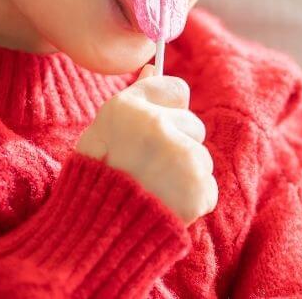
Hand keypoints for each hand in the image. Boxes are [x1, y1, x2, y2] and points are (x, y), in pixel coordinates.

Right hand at [75, 64, 217, 224]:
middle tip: (149, 169)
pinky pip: (207, 189)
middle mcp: (158, 126)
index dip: (168, 111)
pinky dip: (192, 201)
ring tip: (154, 191)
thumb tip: (152, 66)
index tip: (156, 130)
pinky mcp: (199, 189)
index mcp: (130, 107)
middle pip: (193, 124)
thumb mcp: (101, 131)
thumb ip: (135, 98)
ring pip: (201, 158)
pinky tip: (166, 207)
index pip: (177, 89)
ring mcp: (182, 157)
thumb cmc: (94, 181)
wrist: (94, 236)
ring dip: (185, 175)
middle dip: (178, 146)